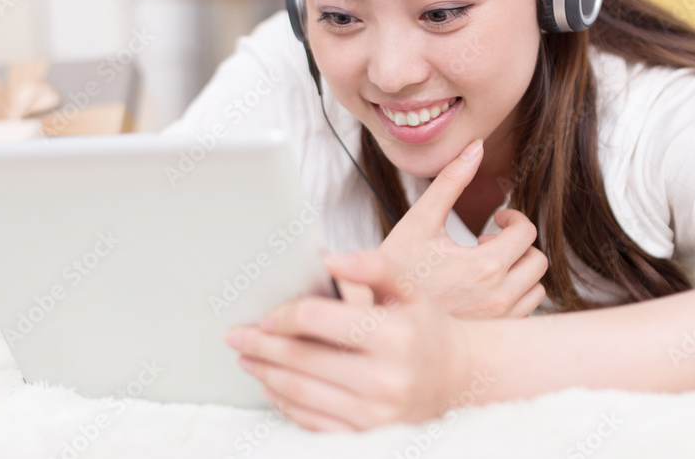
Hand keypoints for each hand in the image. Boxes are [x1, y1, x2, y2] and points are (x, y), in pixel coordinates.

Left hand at [224, 249, 474, 431]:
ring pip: (300, 391)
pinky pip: (311, 421)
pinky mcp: (368, 436)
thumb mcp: (408, 290)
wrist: (458, 379)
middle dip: (261, 346)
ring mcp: (376, 414)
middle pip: (301, 358)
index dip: (284, 315)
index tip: (265, 315)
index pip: (317, 320)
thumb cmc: (424, 327)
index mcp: (395, 335)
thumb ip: (373, 267)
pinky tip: (272, 385)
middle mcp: (387, 378)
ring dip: (266, 373)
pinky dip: (284, 401)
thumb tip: (330, 259)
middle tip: (235, 337)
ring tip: (247, 358)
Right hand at [377, 139, 547, 318]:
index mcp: (485, 267)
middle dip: (516, 244)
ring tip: (484, 266)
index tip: (495, 220)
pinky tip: (482, 289)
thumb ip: (450, 182)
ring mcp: (498, 320)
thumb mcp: (419, 221)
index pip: (526, 232)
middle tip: (486, 241)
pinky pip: (525, 313)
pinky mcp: (493, 336)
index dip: (512, 218)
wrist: (379, 319)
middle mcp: (499, 297)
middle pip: (537, 260)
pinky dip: (513, 295)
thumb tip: (475, 148)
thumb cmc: (395, 270)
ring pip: (536, 288)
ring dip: (518, 270)